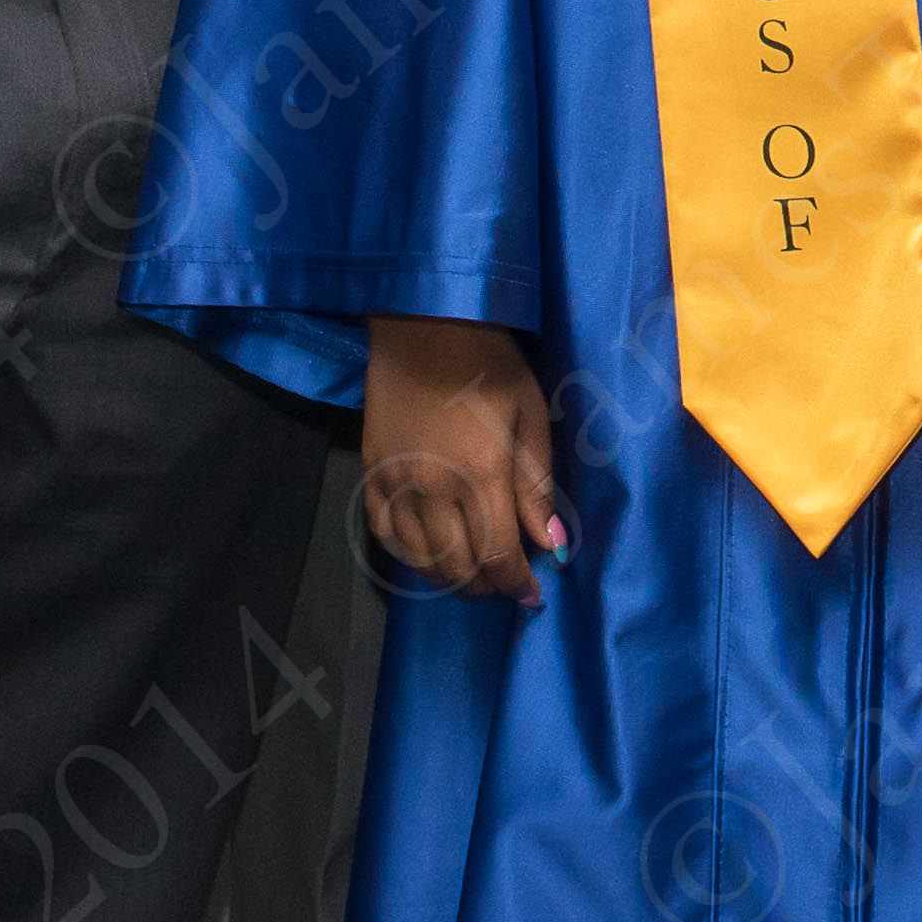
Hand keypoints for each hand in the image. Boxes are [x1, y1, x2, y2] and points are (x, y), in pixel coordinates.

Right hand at [364, 314, 564, 603]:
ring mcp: (395, 482)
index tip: (532, 597)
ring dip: (448, 577)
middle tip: (503, 583)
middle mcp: (432, 489)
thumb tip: (551, 546)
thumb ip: (538, 486)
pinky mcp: (371, 471)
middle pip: (457, 565)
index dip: (516, 584)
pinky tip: (426, 554)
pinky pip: (383, 532)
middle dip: (485, 586)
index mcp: (480, 474)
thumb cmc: (490, 365)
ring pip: (418, 558)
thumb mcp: (530, 415)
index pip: (498, 554)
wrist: (424, 325)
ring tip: (470, 574)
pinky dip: (406, 554)